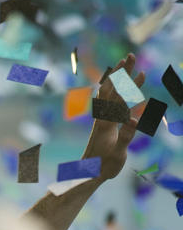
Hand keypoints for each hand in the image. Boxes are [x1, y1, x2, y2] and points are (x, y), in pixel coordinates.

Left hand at [82, 53, 144, 181]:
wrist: (87, 174)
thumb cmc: (103, 166)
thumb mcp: (118, 154)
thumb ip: (126, 136)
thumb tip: (134, 119)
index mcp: (107, 123)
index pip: (120, 99)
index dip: (131, 85)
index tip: (141, 72)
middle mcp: (102, 118)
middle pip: (113, 89)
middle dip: (122, 72)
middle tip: (131, 55)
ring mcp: (101, 120)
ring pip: (108, 93)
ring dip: (116, 77)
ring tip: (124, 64)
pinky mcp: (101, 124)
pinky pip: (107, 102)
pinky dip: (113, 90)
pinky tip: (114, 85)